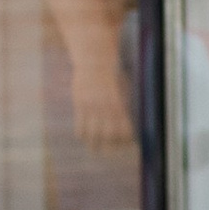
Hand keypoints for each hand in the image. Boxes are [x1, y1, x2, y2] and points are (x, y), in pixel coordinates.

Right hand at [68, 35, 133, 153]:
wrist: (95, 57)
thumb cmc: (113, 72)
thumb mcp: (123, 87)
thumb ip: (124, 105)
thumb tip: (128, 124)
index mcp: (119, 103)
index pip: (124, 130)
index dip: (126, 140)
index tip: (127, 145)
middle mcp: (105, 106)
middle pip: (109, 135)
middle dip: (111, 147)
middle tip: (111, 153)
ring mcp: (91, 105)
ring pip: (93, 134)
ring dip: (95, 145)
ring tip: (96, 150)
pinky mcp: (79, 103)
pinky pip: (80, 125)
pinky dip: (83, 134)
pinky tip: (85, 138)